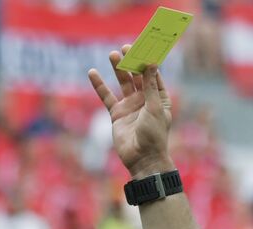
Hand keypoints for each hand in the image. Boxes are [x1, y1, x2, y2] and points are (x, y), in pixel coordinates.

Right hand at [88, 46, 173, 177]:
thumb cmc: (154, 134)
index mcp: (159, 96)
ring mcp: (130, 106)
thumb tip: (151, 63)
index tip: (143, 46)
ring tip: (113, 54)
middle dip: (132, 61)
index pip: (153, 74)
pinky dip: (99, 85)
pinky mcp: (117, 114)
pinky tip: (92, 73)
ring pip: (122, 83)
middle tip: (126, 47)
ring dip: (118, 69)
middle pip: (137, 75)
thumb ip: (150, 85)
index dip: (148, 60)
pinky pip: (106, 97)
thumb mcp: (155, 107)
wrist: (142, 158)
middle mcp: (145, 99)